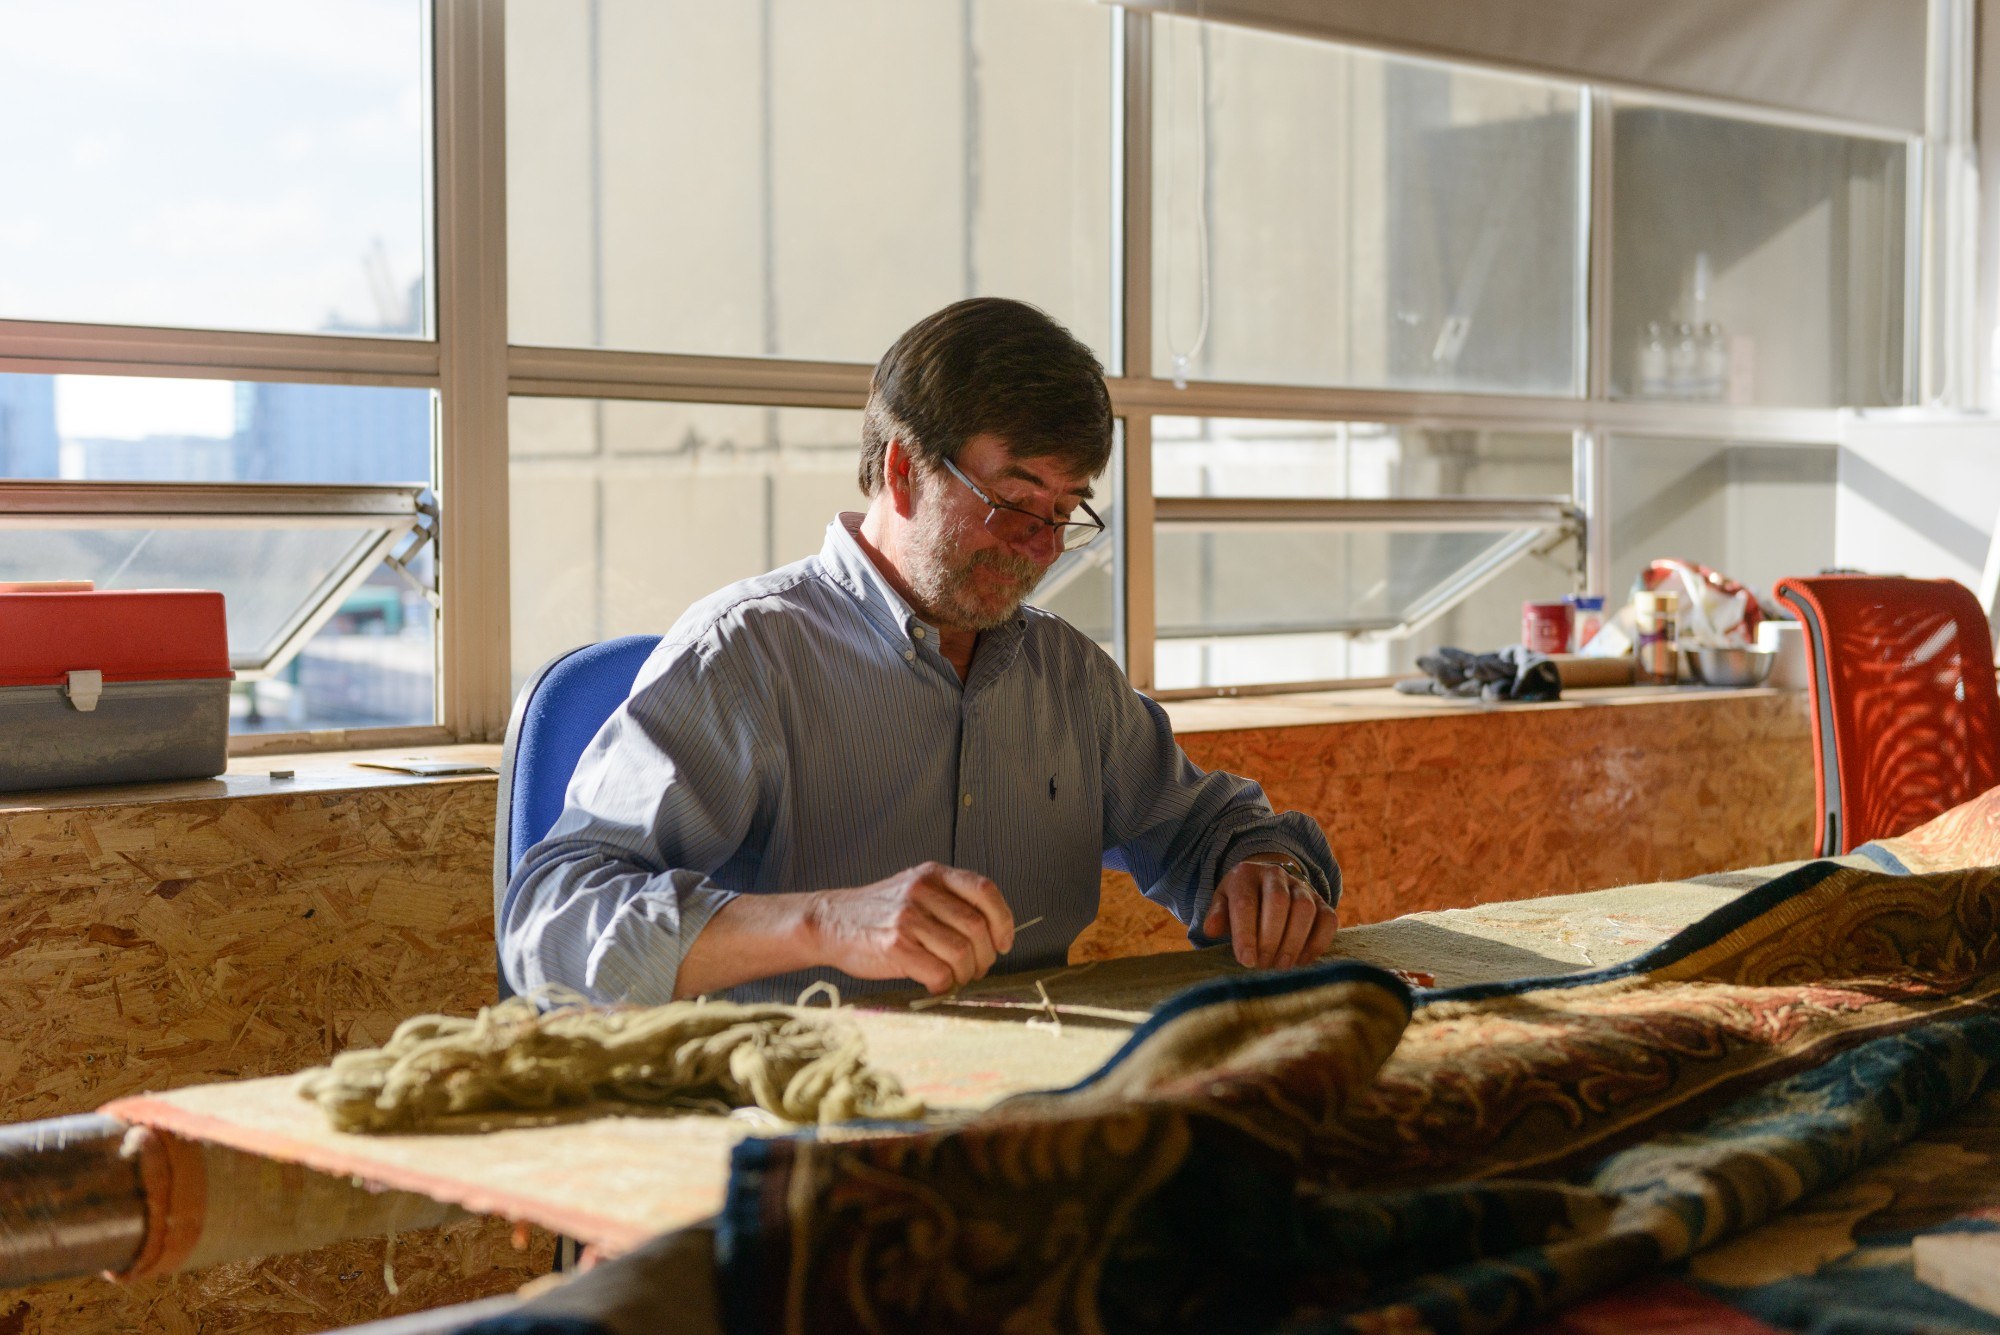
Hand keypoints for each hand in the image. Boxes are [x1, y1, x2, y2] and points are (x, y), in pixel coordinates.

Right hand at [807, 861, 1015, 994]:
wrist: (829, 923)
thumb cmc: (878, 913)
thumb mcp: (915, 890)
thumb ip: (949, 901)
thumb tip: (993, 935)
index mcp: (932, 874)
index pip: (985, 891)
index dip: (1003, 920)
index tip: (1004, 942)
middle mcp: (922, 891)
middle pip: (977, 928)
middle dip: (984, 956)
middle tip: (976, 969)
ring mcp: (908, 918)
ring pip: (962, 953)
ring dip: (965, 973)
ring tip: (955, 977)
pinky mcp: (895, 945)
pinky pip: (939, 972)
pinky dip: (943, 984)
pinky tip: (933, 983)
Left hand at [1200, 858, 1337, 969]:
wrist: (1268, 884)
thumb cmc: (1242, 901)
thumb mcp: (1223, 903)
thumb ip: (1217, 916)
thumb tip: (1210, 930)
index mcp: (1246, 874)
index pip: (1246, 903)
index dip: (1246, 934)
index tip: (1246, 961)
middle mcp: (1276, 875)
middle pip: (1278, 902)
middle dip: (1271, 939)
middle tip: (1263, 966)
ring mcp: (1302, 887)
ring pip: (1305, 909)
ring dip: (1294, 942)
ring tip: (1281, 967)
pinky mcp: (1322, 902)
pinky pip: (1328, 920)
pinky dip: (1317, 943)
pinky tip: (1302, 962)